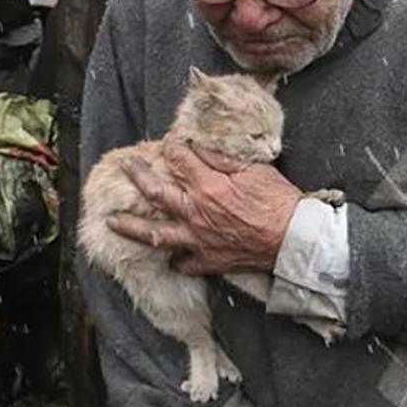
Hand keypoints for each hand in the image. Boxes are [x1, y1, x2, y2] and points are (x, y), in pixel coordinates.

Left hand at [106, 141, 301, 274]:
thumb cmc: (279, 201)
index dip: (172, 148)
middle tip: (126, 167)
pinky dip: (175, 259)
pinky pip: (183, 263)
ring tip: (112, 221)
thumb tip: (198, 147)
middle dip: (138, 176)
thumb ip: (223, 158)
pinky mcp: (209, 260)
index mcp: (208, 186)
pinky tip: (170, 255)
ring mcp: (198, 239)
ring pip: (156, 234)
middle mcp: (196, 213)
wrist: (294, 239)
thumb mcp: (255, 169)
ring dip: (131, 227)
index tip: (170, 143)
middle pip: (156, 192)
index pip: (179, 160)